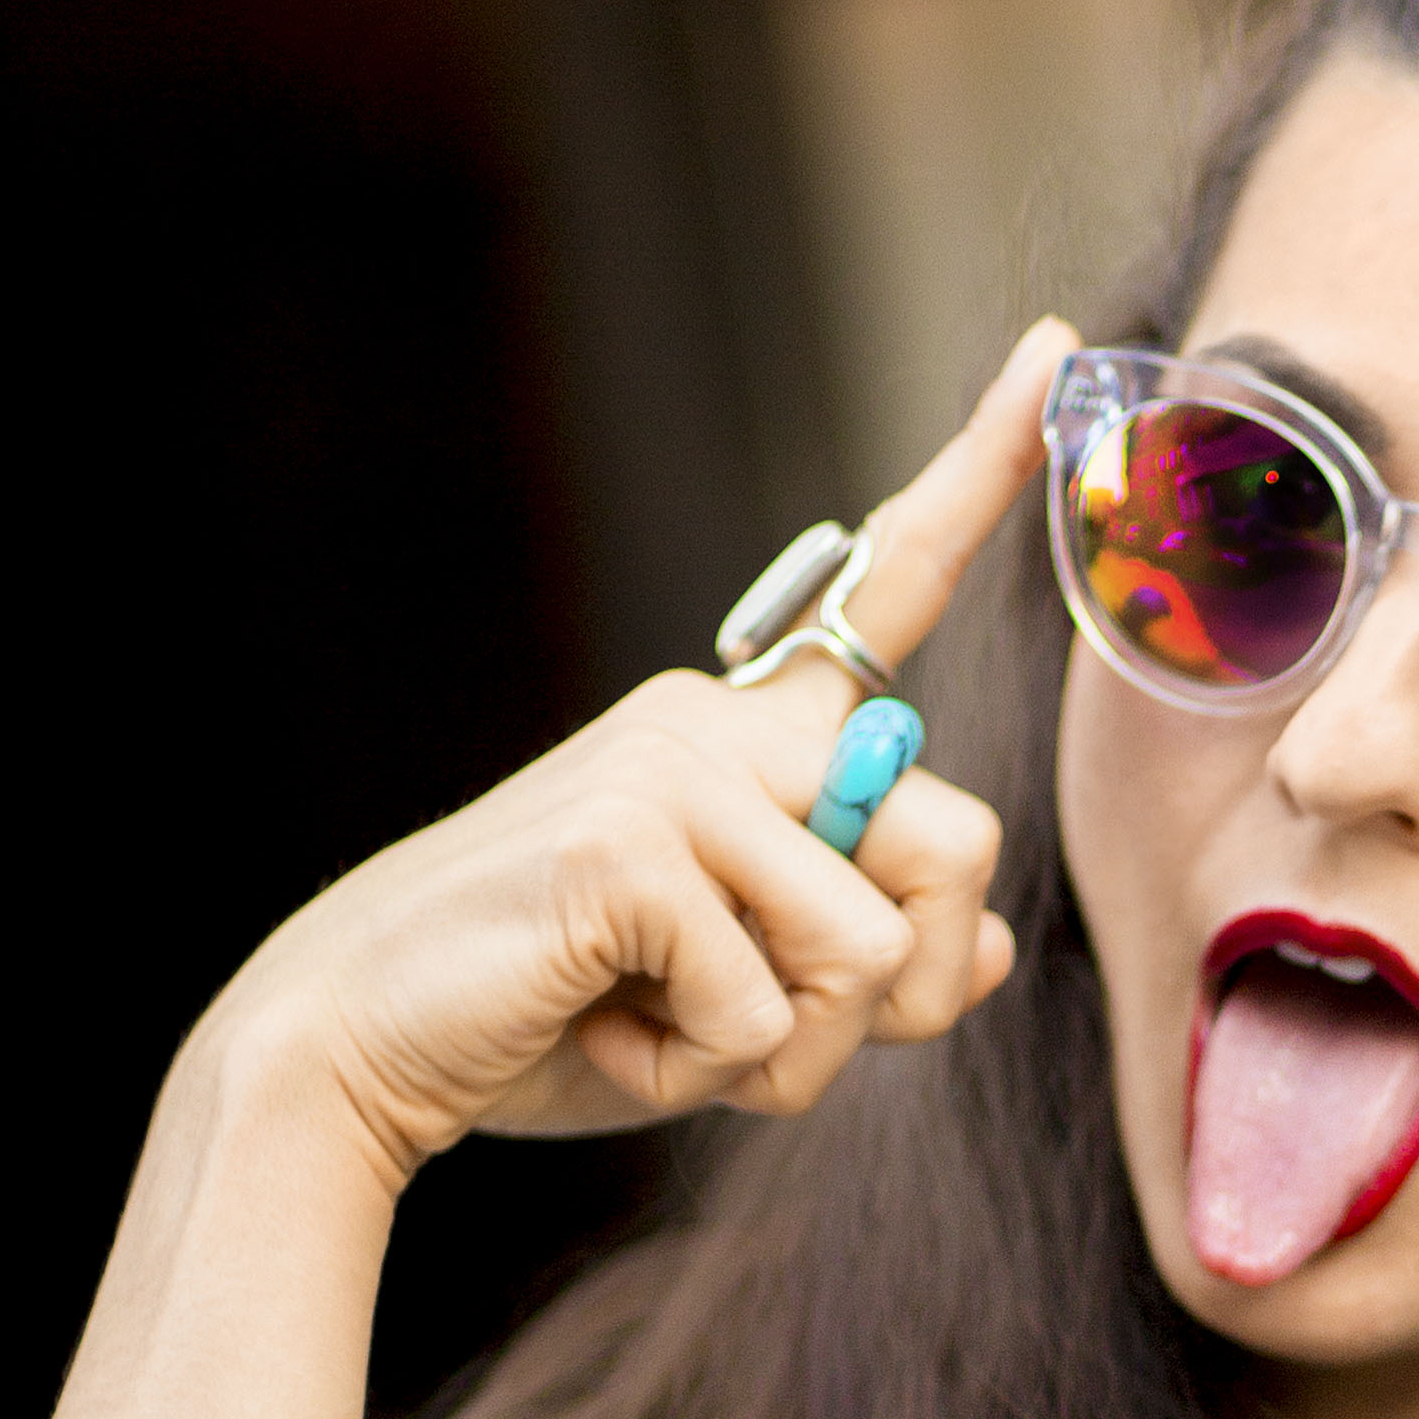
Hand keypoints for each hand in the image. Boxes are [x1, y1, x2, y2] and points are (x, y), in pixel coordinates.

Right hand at [183, 318, 1074, 1199]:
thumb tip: (978, 944)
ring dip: (792, 1053)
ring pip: (873, 945)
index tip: (1053, 347)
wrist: (365, 1042)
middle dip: (902, 998)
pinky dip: (700, 1071)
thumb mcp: (739, 999)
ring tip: (669, 1036)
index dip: (979, 474)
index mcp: (750, 734)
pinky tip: (608, 1035)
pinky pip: (764, 1004)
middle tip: (771, 1043)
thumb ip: (858, 958)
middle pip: (958, 843)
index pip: (886, 587)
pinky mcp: (627, 840)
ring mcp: (670, 769)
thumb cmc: (556, 1014)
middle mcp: (720, 723)